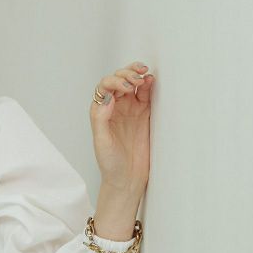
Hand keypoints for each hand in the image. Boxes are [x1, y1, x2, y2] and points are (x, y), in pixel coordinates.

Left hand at [89, 61, 154, 199]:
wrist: (127, 178)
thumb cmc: (110, 163)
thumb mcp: (101, 141)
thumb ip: (101, 118)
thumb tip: (107, 96)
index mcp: (101, 112)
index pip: (105, 87)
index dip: (114, 81)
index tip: (125, 87)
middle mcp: (115, 108)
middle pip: (119, 81)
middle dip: (127, 74)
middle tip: (136, 80)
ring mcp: (131, 110)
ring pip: (133, 85)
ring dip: (137, 76)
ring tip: (144, 75)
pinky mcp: (145, 115)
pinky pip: (147, 95)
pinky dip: (149, 86)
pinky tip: (151, 81)